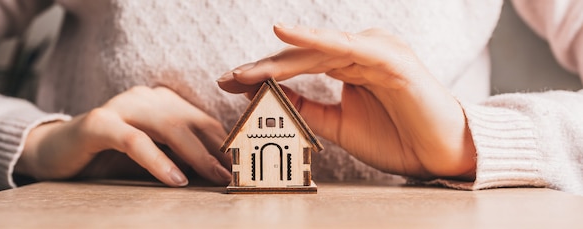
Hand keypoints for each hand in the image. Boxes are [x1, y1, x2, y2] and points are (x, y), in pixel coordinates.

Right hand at [15, 86, 231, 185]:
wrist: (56, 152)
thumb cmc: (111, 158)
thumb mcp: (154, 156)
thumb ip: (182, 158)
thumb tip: (221, 174)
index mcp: (164, 102)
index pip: (204, 122)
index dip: (226, 145)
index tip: (245, 166)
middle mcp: (147, 98)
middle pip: (192, 123)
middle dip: (218, 152)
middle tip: (236, 176)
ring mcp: (123, 105)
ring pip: (170, 128)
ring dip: (196, 156)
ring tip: (215, 178)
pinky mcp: (100, 122)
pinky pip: (135, 140)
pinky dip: (157, 160)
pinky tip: (175, 179)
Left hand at [218, 24, 475, 180]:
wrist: (439, 153)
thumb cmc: (395, 136)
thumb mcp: (338, 125)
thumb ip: (308, 108)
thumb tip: (269, 98)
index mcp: (348, 64)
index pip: (298, 65)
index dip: (263, 74)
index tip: (229, 85)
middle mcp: (359, 52)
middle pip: (301, 55)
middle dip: (262, 68)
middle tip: (227, 79)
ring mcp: (374, 50)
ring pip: (318, 50)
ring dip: (279, 60)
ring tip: (244, 72)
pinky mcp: (390, 57)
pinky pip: (346, 46)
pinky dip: (315, 39)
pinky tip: (285, 34)